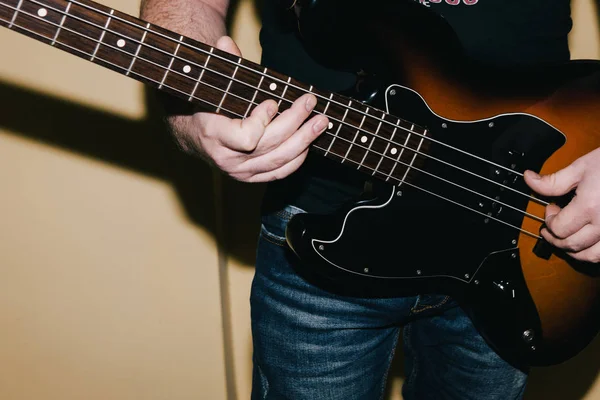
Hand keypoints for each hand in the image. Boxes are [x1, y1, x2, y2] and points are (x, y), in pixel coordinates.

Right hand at [168, 36, 327, 181]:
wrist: (196, 135)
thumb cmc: (208, 105)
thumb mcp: (213, 84)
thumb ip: (222, 65)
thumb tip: (226, 42)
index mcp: (213, 135)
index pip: (245, 138)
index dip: (261, 121)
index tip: (272, 103)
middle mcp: (227, 159)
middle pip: (270, 145)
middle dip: (294, 121)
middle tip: (309, 102)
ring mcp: (241, 171)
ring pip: (279, 160)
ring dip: (304, 139)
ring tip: (320, 122)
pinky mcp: (252, 177)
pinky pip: (280, 172)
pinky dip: (298, 157)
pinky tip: (309, 141)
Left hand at [524, 147, 599, 262]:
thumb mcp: (583, 167)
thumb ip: (554, 180)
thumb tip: (529, 179)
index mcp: (590, 206)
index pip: (558, 228)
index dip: (548, 221)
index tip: (550, 209)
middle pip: (570, 244)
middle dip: (554, 237)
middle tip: (551, 226)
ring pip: (590, 256)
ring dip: (573, 250)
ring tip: (566, 237)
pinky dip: (593, 253)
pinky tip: (587, 242)